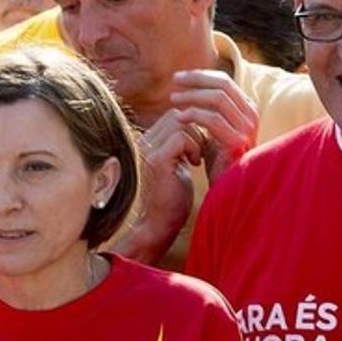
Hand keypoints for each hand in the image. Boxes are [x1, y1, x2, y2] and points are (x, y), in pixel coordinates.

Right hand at [119, 113, 195, 262]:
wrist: (158, 225)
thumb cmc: (171, 200)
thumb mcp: (177, 166)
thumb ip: (181, 145)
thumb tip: (199, 125)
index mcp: (146, 143)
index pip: (172, 116)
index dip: (191, 127)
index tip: (199, 149)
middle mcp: (141, 143)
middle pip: (176, 115)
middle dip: (196, 131)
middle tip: (200, 154)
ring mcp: (146, 150)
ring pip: (180, 122)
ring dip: (197, 139)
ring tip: (196, 160)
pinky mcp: (156, 160)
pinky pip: (181, 137)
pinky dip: (194, 147)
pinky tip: (195, 164)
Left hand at [170, 69, 257, 181]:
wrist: (225, 189)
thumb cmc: (216, 160)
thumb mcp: (212, 130)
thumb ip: (207, 110)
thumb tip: (188, 87)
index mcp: (246, 109)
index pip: (224, 81)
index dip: (200, 76)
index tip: (178, 79)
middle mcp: (251, 116)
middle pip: (223, 84)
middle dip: (196, 80)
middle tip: (173, 83)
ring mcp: (247, 129)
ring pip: (218, 99)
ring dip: (192, 96)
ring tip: (173, 100)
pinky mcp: (237, 143)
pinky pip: (213, 120)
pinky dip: (193, 115)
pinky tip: (178, 117)